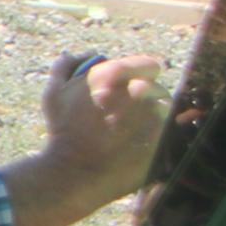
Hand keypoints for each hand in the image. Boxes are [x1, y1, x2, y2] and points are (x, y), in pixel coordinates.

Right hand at [39, 51, 167, 190]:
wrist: (73, 170)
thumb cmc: (62, 130)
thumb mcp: (53, 93)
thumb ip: (67, 66)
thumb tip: (88, 54)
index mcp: (115, 73)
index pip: (149, 65)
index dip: (143, 76)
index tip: (136, 88)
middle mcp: (139, 89)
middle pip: (158, 88)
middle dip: (147, 100)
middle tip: (131, 115)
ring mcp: (154, 113)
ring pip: (166, 109)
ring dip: (155, 117)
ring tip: (135, 132)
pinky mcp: (163, 136)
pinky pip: (172, 129)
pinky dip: (161, 134)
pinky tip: (143, 143)